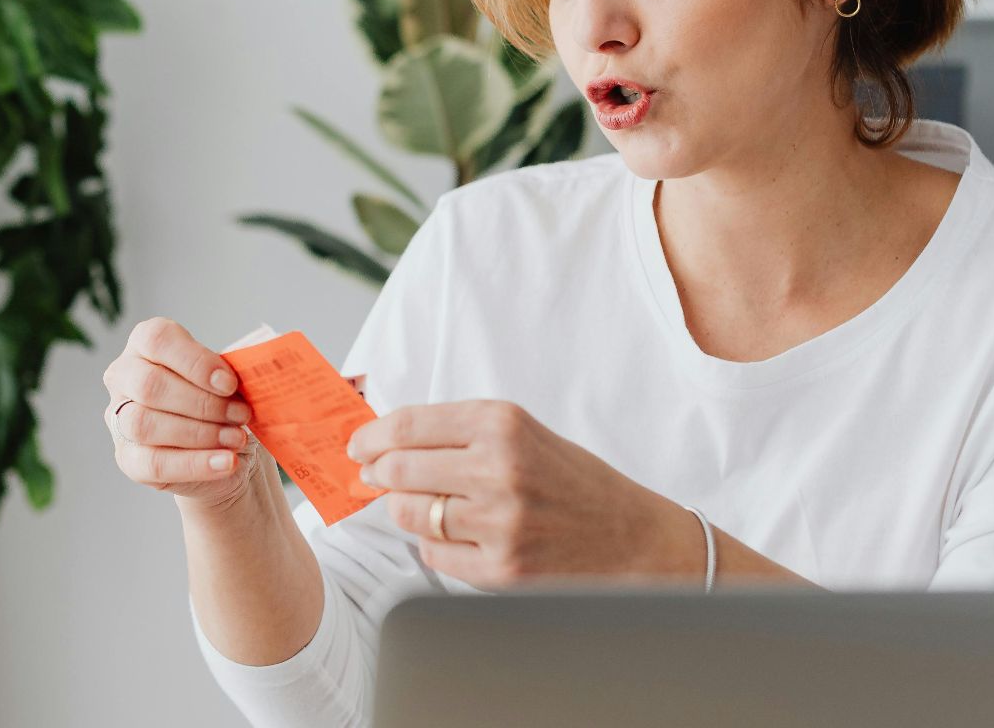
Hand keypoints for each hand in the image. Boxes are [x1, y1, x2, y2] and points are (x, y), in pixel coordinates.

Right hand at [104, 317, 266, 508]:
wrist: (223, 447)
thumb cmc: (222, 400)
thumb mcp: (230, 377)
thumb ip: (236, 367)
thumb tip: (257, 366)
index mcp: (145, 343)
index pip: (157, 339)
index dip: (195, 361)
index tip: (230, 383)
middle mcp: (124, 377)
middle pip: (149, 385)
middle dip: (202, 402)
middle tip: (241, 414)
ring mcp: (119, 419)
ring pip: (145, 424)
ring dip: (199, 433)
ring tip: (236, 439)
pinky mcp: (128, 458)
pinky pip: (154, 464)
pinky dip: (195, 464)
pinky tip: (226, 462)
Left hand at [346, 399, 697, 588]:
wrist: (636, 539)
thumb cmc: (576, 483)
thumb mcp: (525, 435)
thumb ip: (460, 434)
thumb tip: (386, 442)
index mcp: (503, 424)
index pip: (409, 424)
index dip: (371, 435)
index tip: (358, 444)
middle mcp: (499, 469)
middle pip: (399, 469)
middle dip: (376, 473)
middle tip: (372, 476)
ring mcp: (499, 522)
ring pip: (409, 514)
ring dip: (405, 510)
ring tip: (425, 504)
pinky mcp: (500, 568)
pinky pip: (433, 554)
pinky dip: (435, 544)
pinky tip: (459, 535)